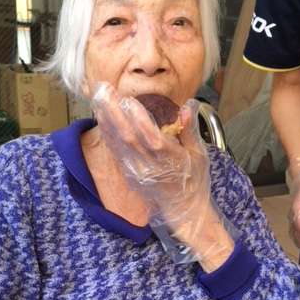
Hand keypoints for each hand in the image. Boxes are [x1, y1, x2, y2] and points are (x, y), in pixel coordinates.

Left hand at [93, 83, 234, 268]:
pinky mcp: (130, 174)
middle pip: (128, 138)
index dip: (139, 120)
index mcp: (172, 160)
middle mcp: (151, 166)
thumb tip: (186, 106)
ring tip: (99, 97)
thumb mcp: (199, 154)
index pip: (152, 139)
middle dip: (114, 112)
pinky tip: (101, 117)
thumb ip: (189, 130)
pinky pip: (116, 152)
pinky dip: (107, 133)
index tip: (129, 100)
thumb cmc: (194, 180)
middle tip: (105, 90)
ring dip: (106, 119)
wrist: (184, 209)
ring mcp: (138, 171)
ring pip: (118, 144)